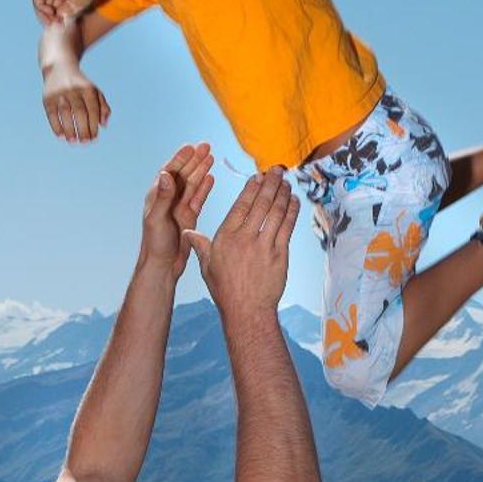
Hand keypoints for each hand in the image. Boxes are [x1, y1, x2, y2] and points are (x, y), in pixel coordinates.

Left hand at [32, 0, 104, 24]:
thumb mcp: (76, 4)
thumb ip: (64, 12)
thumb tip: (56, 19)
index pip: (50, 4)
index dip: (53, 16)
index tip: (59, 24)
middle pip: (43, 3)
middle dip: (47, 17)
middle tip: (54, 25)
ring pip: (38, 2)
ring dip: (43, 14)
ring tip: (53, 20)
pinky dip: (41, 8)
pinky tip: (51, 12)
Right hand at [41, 65, 110, 143]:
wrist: (59, 68)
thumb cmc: (81, 85)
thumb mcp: (94, 92)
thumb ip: (103, 107)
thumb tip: (103, 125)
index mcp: (88, 88)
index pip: (92, 110)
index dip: (93, 126)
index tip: (93, 139)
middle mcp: (73, 89)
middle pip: (79, 112)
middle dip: (83, 130)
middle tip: (84, 142)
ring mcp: (59, 93)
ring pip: (65, 114)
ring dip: (69, 130)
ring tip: (73, 141)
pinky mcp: (47, 97)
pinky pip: (52, 114)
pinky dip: (56, 126)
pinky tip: (61, 136)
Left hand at [140, 143, 214, 276]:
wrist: (162, 265)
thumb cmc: (155, 244)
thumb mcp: (157, 219)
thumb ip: (163, 197)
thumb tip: (166, 174)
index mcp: (157, 196)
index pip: (170, 172)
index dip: (180, 158)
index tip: (191, 147)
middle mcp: (168, 199)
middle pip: (183, 174)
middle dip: (194, 160)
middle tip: (206, 146)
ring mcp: (179, 208)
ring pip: (192, 184)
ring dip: (201, 170)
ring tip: (210, 156)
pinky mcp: (188, 217)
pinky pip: (198, 198)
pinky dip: (204, 187)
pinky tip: (211, 177)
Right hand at [183, 168, 295, 319]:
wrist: (246, 311)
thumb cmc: (225, 289)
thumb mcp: (207, 266)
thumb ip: (200, 245)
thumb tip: (187, 233)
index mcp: (226, 237)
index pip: (240, 206)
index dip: (251, 188)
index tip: (258, 177)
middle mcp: (245, 238)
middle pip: (260, 204)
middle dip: (270, 184)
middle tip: (277, 170)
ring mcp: (264, 246)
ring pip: (276, 213)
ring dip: (283, 194)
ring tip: (287, 182)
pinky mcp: (279, 255)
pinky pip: (287, 228)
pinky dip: (292, 212)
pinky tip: (294, 201)